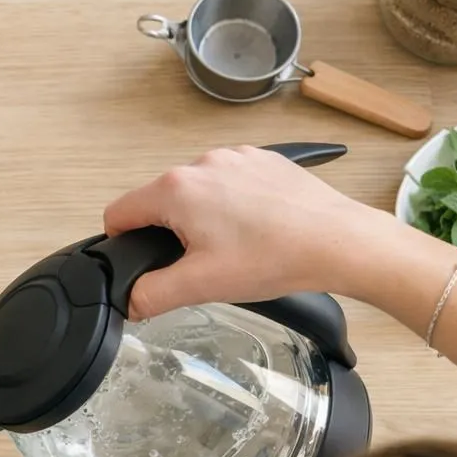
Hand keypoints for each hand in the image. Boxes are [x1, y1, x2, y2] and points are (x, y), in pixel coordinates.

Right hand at [103, 146, 405, 318]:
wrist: (336, 241)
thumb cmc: (275, 257)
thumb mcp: (202, 286)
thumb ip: (152, 294)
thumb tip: (131, 299)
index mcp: (177, 190)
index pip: (120, 212)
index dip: (122, 243)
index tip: (143, 262)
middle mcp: (202, 163)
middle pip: (160, 202)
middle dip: (171, 234)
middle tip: (203, 265)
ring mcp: (235, 157)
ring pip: (197, 192)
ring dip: (204, 218)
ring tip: (236, 248)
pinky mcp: (263, 160)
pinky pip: (232, 183)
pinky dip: (236, 205)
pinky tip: (258, 230)